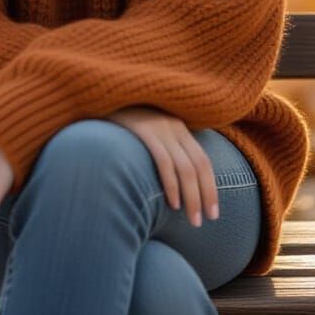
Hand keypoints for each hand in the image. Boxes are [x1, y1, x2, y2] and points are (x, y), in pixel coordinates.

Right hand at [106, 106, 218, 224]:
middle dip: (205, 196)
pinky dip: (171, 184)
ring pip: (185, 167)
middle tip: (206, 221)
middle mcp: (174, 126)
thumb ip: (161, 149)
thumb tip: (170, 182)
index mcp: (179, 127)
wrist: (101, 93)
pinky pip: (164, 161)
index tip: (213, 212)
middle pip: (198, 165)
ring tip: (193, 219)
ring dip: (192, 197)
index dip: (211, 188)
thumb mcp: (147, 131)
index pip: (203, 161)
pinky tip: (172, 203)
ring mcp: (160, 127)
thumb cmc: (121, 120)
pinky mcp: (143, 129)